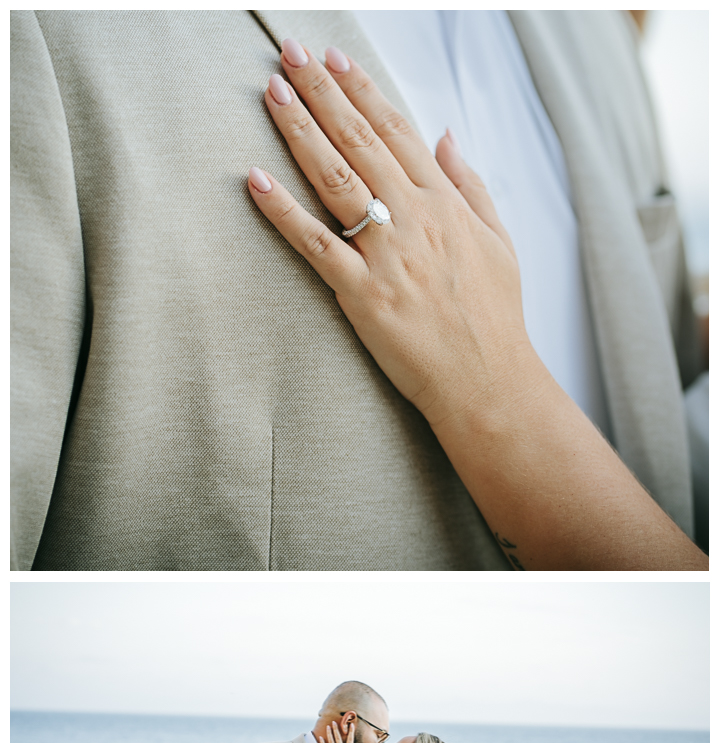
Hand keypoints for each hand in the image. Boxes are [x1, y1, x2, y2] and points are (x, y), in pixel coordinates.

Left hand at [248, 41, 530, 431]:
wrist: (488, 381)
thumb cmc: (494, 318)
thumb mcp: (499, 241)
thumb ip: (470, 184)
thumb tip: (446, 134)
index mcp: (445, 204)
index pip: (398, 131)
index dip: (362, 91)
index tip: (335, 59)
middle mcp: (415, 219)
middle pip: (360, 143)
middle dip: (322, 93)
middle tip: (290, 56)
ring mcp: (387, 255)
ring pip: (336, 180)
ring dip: (301, 132)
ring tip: (272, 94)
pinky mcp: (362, 294)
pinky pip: (315, 245)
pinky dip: (283, 212)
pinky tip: (256, 180)